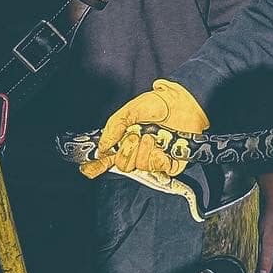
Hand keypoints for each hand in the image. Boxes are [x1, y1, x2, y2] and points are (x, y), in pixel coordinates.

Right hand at [79, 78, 208, 179]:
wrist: (184, 101)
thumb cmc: (159, 103)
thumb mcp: (131, 110)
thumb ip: (114, 127)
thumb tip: (103, 147)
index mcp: (127, 139)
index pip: (110, 157)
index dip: (98, 165)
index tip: (89, 170)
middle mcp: (139, 150)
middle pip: (123, 165)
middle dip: (127, 151)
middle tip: (135, 136)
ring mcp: (154, 157)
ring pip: (139, 166)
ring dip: (143, 151)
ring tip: (152, 137)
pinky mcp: (171, 163)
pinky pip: (158, 169)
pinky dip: (157, 158)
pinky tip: (162, 146)